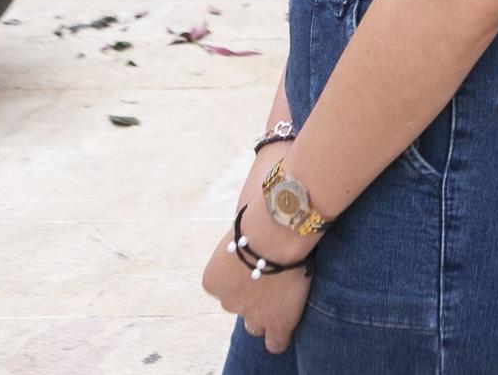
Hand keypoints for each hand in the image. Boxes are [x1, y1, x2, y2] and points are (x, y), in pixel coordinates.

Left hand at [200, 144, 312, 353]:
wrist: (284, 219)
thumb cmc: (265, 201)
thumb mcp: (247, 202)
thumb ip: (250, 205)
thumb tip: (262, 157)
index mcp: (211, 276)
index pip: (223, 287)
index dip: (244, 275)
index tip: (259, 263)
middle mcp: (225, 298)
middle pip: (238, 305)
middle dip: (254, 293)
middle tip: (274, 276)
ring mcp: (250, 312)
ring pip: (256, 322)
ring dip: (268, 312)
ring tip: (286, 297)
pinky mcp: (276, 320)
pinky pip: (275, 340)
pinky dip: (280, 337)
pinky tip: (284, 334)